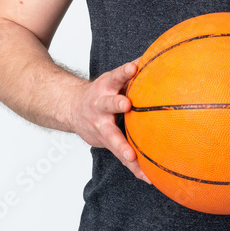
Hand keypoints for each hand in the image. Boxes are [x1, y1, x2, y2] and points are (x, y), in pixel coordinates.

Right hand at [70, 58, 150, 183]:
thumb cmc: (102, 92)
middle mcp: (100, 105)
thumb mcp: (113, 79)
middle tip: (126, 104)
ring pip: (111, 137)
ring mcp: (100, 125)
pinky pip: (120, 156)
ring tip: (131, 157)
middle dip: (116, 103)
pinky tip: (147, 176)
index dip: (124, 71)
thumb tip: (158, 54)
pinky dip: (133, 167)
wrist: (71, 108)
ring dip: (122, 147)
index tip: (134, 67)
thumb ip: (131, 71)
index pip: (116, 76)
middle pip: (108, 103)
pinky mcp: (104, 142)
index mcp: (106, 86)